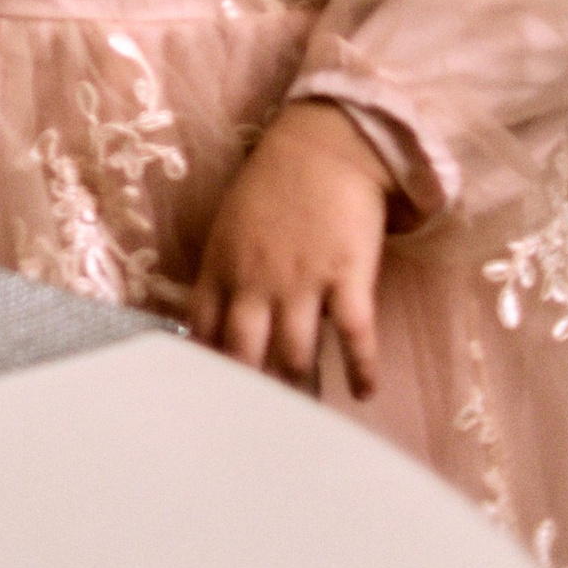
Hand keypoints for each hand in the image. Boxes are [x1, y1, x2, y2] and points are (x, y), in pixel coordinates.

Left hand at [188, 101, 390, 398]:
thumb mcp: (228, 227)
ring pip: (295, 355)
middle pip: (245, 355)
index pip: (204, 334)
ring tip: (306, 413)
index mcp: (221, 268)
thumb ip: (220, 277)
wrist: (324, 145)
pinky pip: (354, 338)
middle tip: (256, 422)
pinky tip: (363, 392)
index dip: (207, 370)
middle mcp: (256, 282)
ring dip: (301, 386)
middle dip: (248, 392)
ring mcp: (302, 282)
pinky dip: (360, 370)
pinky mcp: (347, 278)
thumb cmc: (271, 185)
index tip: (210, 399)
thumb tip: (215, 329)